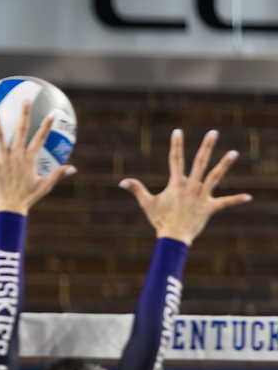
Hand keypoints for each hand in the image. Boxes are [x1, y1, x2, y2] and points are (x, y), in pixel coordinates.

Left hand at [0, 103, 75, 214]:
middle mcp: (17, 155)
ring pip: (0, 137)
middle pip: (22, 130)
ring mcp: (3, 160)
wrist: (10, 209)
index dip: (46, 126)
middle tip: (25, 100)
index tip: (51, 113)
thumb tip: (73, 168)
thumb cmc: (27, 199)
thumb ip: (58, 174)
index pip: (40, 138)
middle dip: (24, 114)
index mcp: (29, 159)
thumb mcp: (44, 186)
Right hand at [119, 129, 251, 245]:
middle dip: (207, 146)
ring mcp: (202, 196)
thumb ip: (137, 190)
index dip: (176, 145)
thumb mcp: (147, 204)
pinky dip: (236, 200)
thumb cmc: (160, 221)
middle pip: (200, 162)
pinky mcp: (210, 208)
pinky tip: (249, 197)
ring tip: (234, 153)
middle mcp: (191, 186)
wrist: (173, 238)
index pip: (175, 160)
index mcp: (177, 184)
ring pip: (215, 177)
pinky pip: (225, 203)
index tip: (177, 132)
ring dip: (225, 165)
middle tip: (213, 132)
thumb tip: (121, 181)